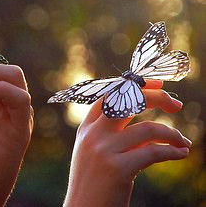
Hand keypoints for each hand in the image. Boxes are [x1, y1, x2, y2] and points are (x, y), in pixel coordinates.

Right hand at [64, 80, 191, 206]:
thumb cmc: (92, 184)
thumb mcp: (94, 154)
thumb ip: (113, 136)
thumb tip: (150, 125)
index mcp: (86, 129)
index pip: (109, 96)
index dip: (135, 86)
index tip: (157, 84)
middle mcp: (93, 136)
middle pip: (128, 102)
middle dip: (156, 98)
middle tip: (176, 105)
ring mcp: (104, 151)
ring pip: (148, 129)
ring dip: (173, 133)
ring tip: (183, 142)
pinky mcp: (118, 169)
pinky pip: (154, 152)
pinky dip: (173, 151)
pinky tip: (181, 153)